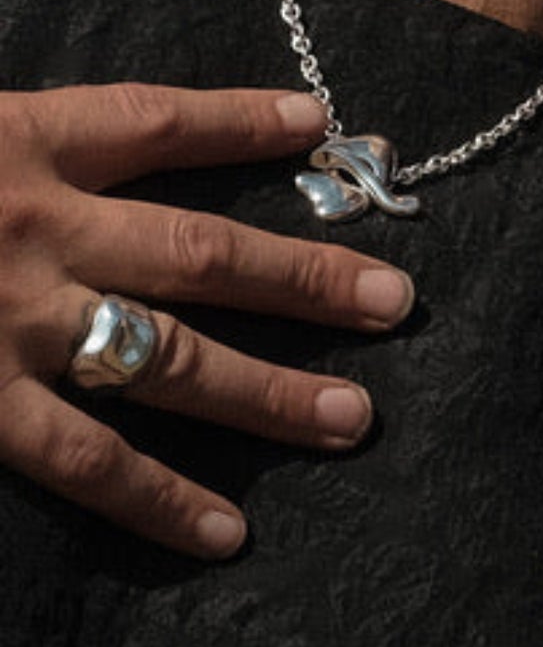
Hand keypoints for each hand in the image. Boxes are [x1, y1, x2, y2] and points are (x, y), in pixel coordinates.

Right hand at [0, 81, 414, 557]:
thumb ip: (0, 153)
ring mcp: (8, 320)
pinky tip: (226, 529)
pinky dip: (156, 497)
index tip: (322, 119)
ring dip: (268, 387)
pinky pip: (82, 459)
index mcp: (10, 142)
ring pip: (170, 354)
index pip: (150, 120)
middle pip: (201, 245)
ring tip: (355, 417)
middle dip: (305, 273)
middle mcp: (31, 226)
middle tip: (399, 302)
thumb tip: (88, 161)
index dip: (239, 117)